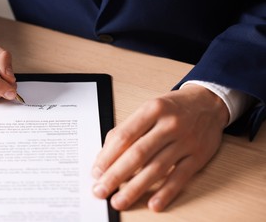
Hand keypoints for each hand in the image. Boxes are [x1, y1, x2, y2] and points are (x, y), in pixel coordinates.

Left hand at [91, 84, 228, 211]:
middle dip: (116, 176)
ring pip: (156, 168)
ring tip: (119, 201)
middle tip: (101, 190)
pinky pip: (180, 177)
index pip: (124, 136)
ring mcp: (186, 141)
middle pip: (138, 154)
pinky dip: (166, 192)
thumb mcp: (149, 108)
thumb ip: (128, 130)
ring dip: (135, 188)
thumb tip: (106, 156)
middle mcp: (169, 124)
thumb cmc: (173, 107)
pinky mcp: (198, 156)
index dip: (107, 157)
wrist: (209, 102)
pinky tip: (153, 204)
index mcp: (152, 109)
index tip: (96, 172)